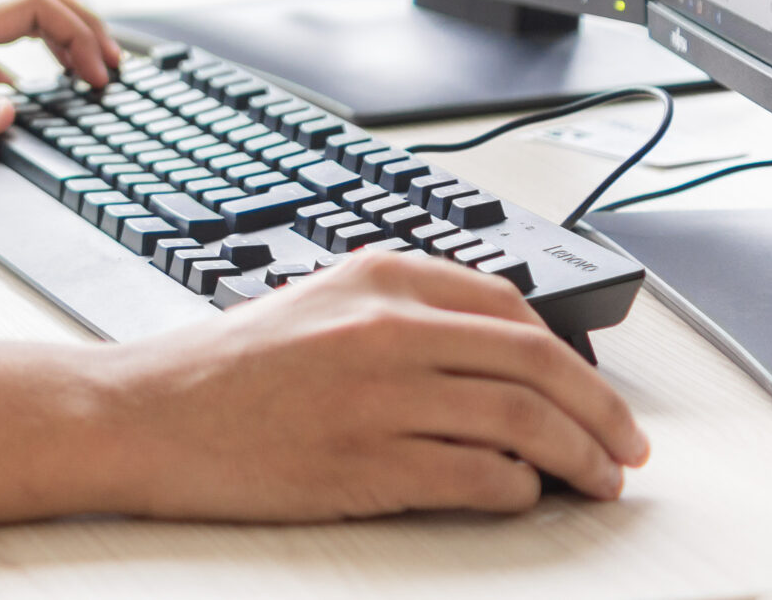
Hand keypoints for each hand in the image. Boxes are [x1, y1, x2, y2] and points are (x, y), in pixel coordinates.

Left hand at [0, 0, 121, 157]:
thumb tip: (11, 107)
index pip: (31, 1)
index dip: (78, 28)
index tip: (99, 74)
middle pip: (33, 1)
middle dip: (83, 23)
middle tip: (112, 66)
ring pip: (14, 25)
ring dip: (57, 39)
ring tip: (86, 75)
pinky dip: (23, 69)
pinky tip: (21, 101)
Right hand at [100, 250, 650, 518]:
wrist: (144, 414)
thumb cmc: (223, 369)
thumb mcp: (314, 305)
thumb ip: (400, 313)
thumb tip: (497, 353)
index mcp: (378, 276)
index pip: (514, 309)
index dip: (574, 357)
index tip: (594, 391)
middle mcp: (388, 327)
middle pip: (540, 365)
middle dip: (604, 413)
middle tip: (628, 447)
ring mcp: (381, 396)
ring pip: (525, 423)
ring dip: (580, 459)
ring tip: (597, 482)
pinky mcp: (369, 462)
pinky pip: (481, 477)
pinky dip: (519, 490)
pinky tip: (521, 495)